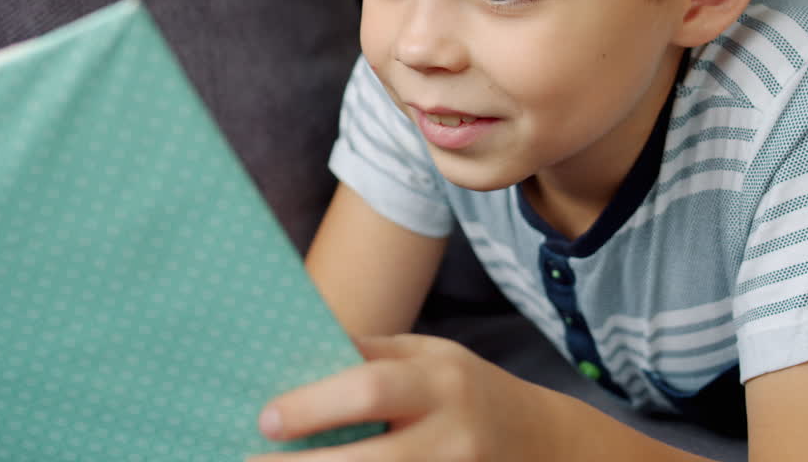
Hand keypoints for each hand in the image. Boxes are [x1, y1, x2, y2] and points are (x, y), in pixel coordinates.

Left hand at [247, 334, 553, 461]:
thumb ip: (369, 356)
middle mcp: (453, 434)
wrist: (542, 441)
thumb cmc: (463, 389)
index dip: (314, 407)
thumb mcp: (428, 356)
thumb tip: (291, 357)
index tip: (265, 419)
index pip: (370, 390)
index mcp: (441, 379)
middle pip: (371, 461)